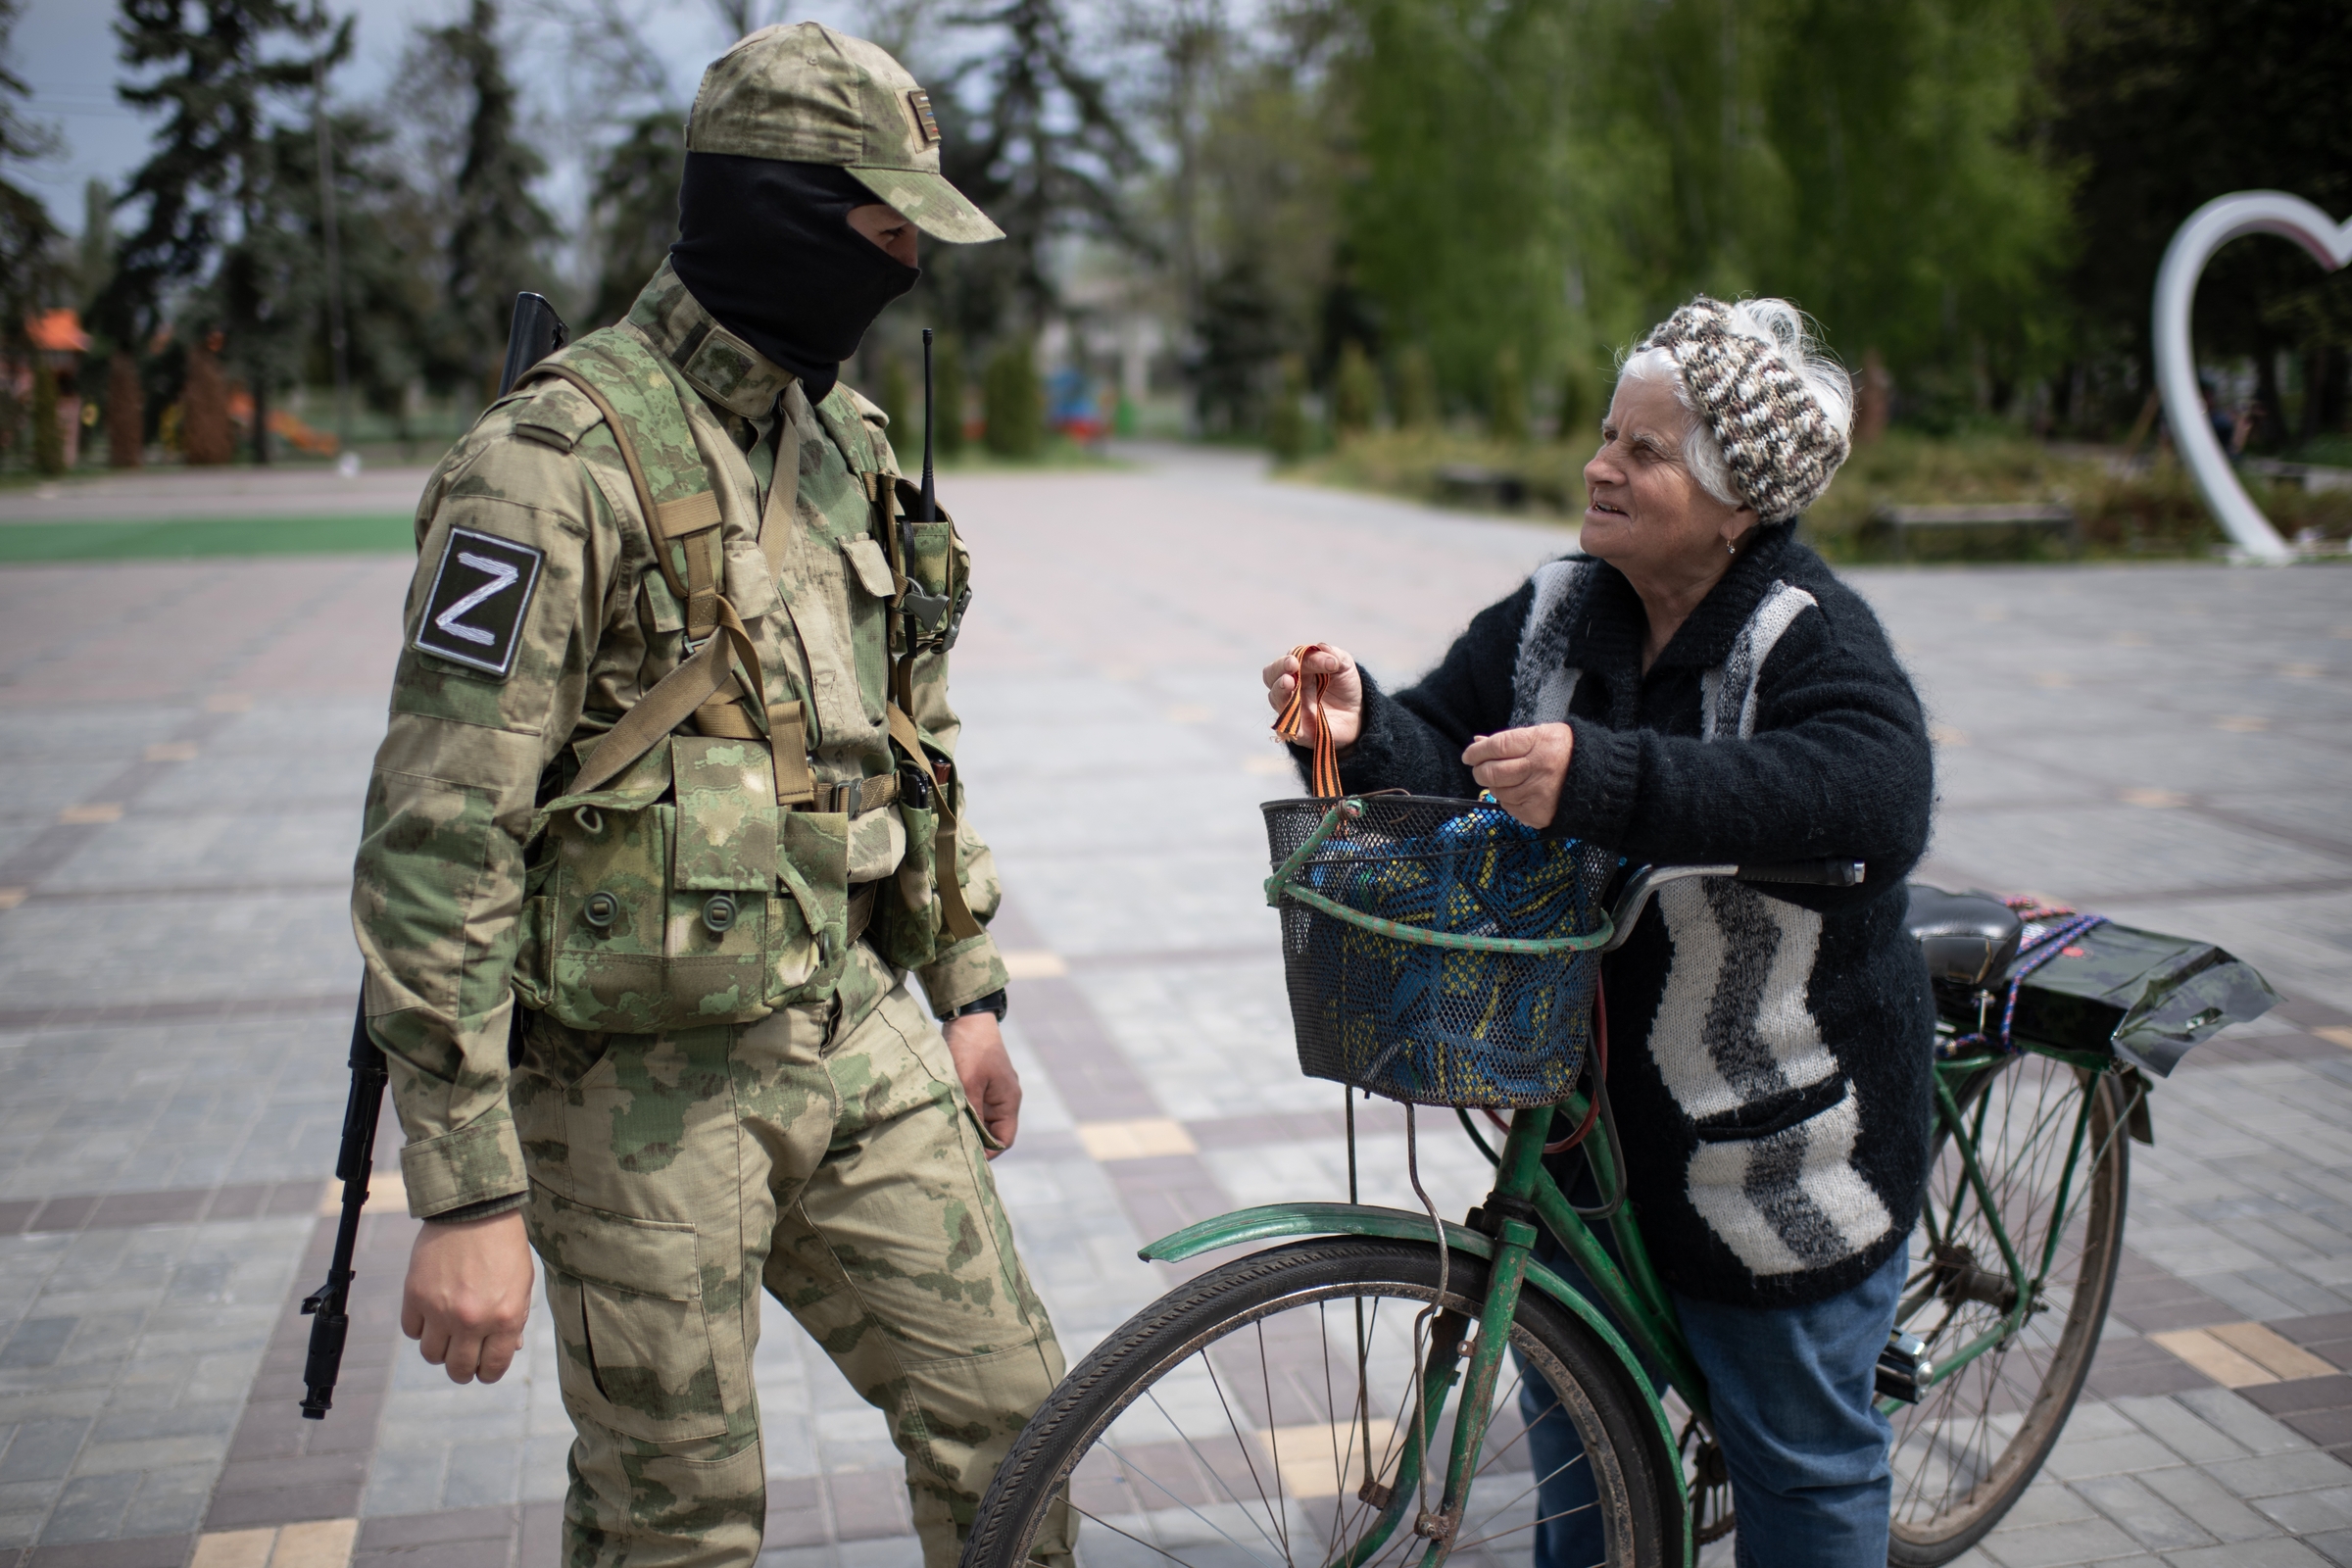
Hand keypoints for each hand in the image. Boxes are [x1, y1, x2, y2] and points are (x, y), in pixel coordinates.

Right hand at [401, 1208, 534, 1383]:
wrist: (475, 1210)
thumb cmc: (504, 1246)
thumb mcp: (521, 1284)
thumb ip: (514, 1320)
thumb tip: (511, 1348)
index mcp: (505, 1318)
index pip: (492, 1367)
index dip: (488, 1374)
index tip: (484, 1370)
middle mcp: (472, 1320)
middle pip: (458, 1369)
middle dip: (462, 1371)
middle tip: (463, 1361)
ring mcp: (441, 1310)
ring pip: (431, 1355)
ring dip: (440, 1350)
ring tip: (447, 1335)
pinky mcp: (416, 1296)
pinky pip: (411, 1331)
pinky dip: (420, 1328)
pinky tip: (431, 1315)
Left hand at [945, 1012, 1020, 1155]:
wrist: (968, 1018)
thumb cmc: (971, 1049)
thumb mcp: (968, 1083)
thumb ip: (971, 1112)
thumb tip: (967, 1140)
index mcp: (1008, 1100)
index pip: (1004, 1139)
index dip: (988, 1152)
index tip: (966, 1158)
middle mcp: (1003, 1098)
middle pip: (992, 1132)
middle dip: (975, 1141)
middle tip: (952, 1148)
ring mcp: (991, 1091)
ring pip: (981, 1120)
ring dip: (967, 1126)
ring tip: (946, 1134)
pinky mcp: (979, 1084)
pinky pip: (973, 1107)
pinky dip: (963, 1114)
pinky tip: (946, 1116)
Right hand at [1262, 645, 1363, 751]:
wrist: (1356, 716)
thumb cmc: (1345, 687)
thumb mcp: (1345, 666)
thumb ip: (1334, 654)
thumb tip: (1321, 647)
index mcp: (1298, 669)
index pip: (1292, 658)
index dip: (1304, 656)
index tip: (1328, 662)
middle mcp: (1290, 687)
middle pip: (1271, 675)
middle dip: (1279, 668)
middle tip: (1292, 664)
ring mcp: (1291, 708)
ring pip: (1275, 698)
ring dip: (1280, 690)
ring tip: (1289, 682)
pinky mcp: (1298, 731)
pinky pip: (1287, 727)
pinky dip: (1287, 720)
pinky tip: (1292, 713)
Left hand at [1463, 724, 1574, 829]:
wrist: (1595, 780)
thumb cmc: (1564, 753)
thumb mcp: (1541, 735)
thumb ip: (1509, 740)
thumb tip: (1478, 743)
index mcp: (1539, 743)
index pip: (1496, 747)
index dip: (1477, 752)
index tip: (1469, 756)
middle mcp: (1539, 769)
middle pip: (1492, 772)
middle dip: (1480, 771)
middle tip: (1481, 769)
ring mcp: (1538, 794)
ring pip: (1498, 792)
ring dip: (1496, 786)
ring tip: (1511, 780)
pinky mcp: (1538, 814)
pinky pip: (1509, 808)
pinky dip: (1509, 800)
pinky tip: (1523, 792)